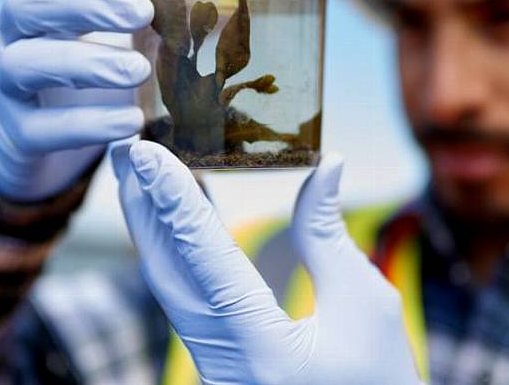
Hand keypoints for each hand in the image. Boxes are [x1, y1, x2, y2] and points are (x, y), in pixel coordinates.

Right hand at [0, 0, 154, 199]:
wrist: (28, 140)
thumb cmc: (79, 77)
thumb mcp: (102, 40)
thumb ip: (134, 22)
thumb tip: (200, 8)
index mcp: (38, 4)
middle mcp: (9, 36)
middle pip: (26, 5)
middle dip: (85, 4)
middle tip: (142, 12)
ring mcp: (3, 86)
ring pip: (26, 65)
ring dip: (85, 63)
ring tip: (138, 70)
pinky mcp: (15, 135)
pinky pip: (43, 129)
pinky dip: (88, 124)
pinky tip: (130, 122)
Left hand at [112, 140, 422, 384]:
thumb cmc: (382, 381)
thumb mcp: (367, 304)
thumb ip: (328, 234)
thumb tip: (325, 162)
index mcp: (261, 348)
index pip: (206, 260)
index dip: (175, 199)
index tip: (146, 153)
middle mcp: (223, 364)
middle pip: (165, 272)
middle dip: (143, 205)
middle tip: (126, 147)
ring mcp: (214, 369)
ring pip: (168, 287)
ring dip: (152, 226)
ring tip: (141, 170)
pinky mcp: (216, 364)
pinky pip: (183, 300)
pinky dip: (175, 252)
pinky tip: (176, 215)